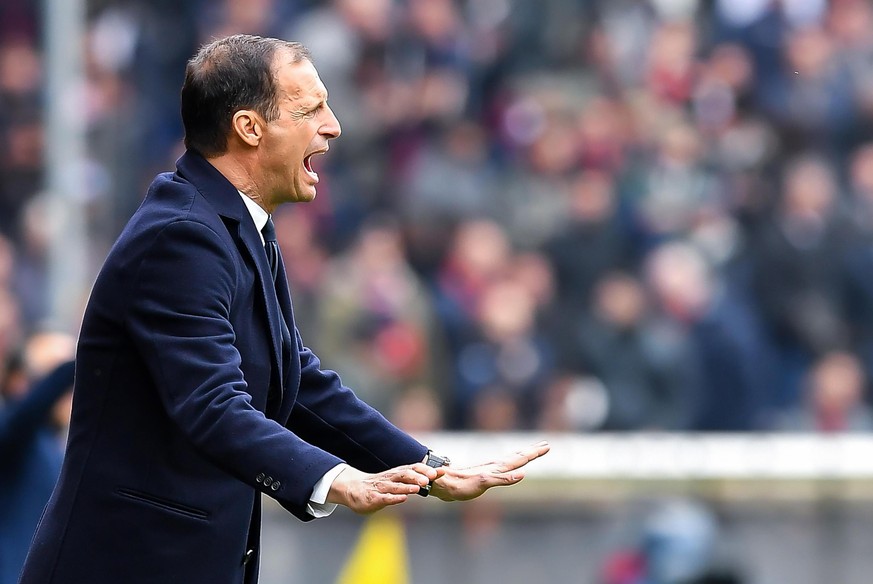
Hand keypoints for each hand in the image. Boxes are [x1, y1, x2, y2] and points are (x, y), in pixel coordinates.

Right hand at [326, 463, 444, 513]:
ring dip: (408, 486)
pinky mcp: (374, 498)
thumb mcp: (395, 482)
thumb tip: (429, 479)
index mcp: (397, 474)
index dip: (427, 469)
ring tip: (419, 487)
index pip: (413, 469)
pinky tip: (402, 498)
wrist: (353, 489)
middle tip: (430, 478)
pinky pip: (385, 497)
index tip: (441, 470)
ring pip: (396, 485)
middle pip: (405, 474)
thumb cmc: (377, 487)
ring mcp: (381, 488)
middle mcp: (390, 478)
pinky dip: (394, 497)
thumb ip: (409, 481)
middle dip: (418, 476)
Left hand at [429, 441, 549, 501]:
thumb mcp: (484, 482)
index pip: (520, 458)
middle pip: (518, 456)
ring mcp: (490, 470)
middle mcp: (495, 466)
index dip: (533, 452)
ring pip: (511, 460)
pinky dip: (512, 467)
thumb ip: (503, 479)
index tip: (547, 445)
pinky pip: (503, 469)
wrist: (442, 484)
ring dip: (523, 455)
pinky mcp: (484, 476)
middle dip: (532, 451)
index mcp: (497, 467)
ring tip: (532, 451)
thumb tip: (523, 474)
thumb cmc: (461, 485)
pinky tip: (514, 470)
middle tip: (546, 444)